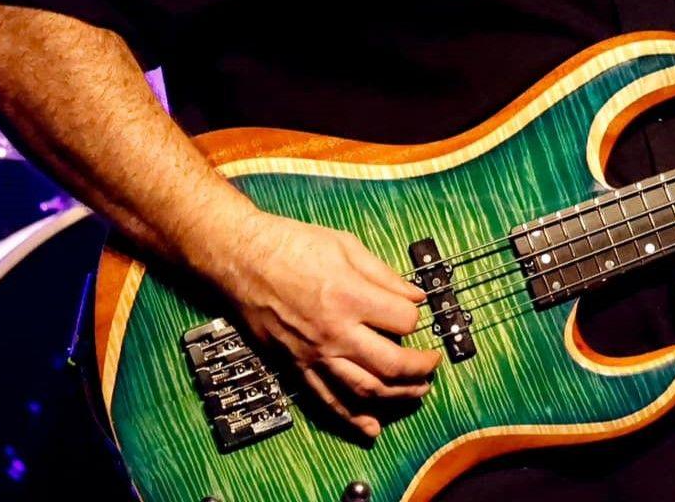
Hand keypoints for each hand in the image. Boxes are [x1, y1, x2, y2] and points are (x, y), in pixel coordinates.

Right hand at [209, 212, 439, 438]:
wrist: (241, 259)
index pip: (404, 320)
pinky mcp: (296, 366)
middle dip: (421, 368)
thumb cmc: (291, 245)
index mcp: (351, 296)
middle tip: (433, 363)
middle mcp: (335, 332)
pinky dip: (351, 418)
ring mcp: (315, 354)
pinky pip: (327, 400)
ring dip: (398, 396)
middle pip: (393, 364)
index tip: (415, 312)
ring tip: (417, 392)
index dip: (416, 316)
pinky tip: (371, 427)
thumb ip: (384, 274)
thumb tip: (415, 295)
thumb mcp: (346, 245)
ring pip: (365, 389)